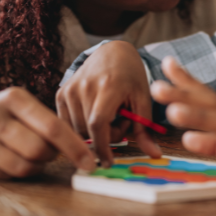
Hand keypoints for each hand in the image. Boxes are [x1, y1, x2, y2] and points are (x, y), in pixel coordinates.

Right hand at [0, 86, 95, 178]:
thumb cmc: (4, 112)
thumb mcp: (23, 104)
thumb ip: (48, 121)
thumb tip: (82, 149)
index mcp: (12, 98)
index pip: (52, 126)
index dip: (74, 147)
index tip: (90, 161)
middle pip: (38, 149)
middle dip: (52, 155)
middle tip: (52, 152)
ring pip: (23, 167)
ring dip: (36, 166)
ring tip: (33, 155)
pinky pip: (6, 176)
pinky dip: (17, 172)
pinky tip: (13, 159)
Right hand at [55, 41, 161, 165]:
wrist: (112, 52)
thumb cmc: (131, 76)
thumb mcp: (143, 99)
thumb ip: (146, 129)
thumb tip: (155, 155)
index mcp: (108, 86)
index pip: (98, 124)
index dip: (102, 147)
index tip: (108, 162)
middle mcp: (84, 86)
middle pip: (88, 131)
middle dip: (106, 137)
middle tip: (121, 121)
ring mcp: (69, 89)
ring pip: (76, 130)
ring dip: (94, 133)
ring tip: (109, 115)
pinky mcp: (61, 93)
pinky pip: (67, 123)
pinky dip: (81, 127)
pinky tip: (95, 114)